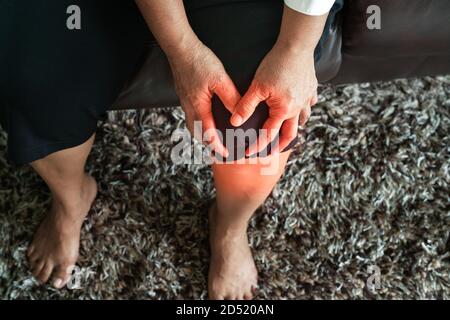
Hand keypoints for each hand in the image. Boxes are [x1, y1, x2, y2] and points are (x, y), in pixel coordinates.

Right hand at [167, 40, 240, 157]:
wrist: (181, 49)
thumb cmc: (199, 62)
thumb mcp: (220, 79)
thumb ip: (230, 98)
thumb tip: (238, 114)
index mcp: (198, 106)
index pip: (207, 133)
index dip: (216, 146)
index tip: (225, 154)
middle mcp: (189, 108)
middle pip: (196, 134)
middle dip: (207, 145)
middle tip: (218, 152)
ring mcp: (184, 102)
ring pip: (192, 126)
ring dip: (201, 135)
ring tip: (211, 140)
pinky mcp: (184, 95)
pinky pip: (190, 116)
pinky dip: (198, 124)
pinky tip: (204, 119)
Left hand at [230, 43, 318, 155]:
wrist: (297, 46)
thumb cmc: (276, 64)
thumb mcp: (257, 87)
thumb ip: (246, 106)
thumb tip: (235, 122)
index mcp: (283, 110)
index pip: (269, 134)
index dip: (257, 145)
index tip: (249, 153)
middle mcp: (297, 108)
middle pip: (290, 134)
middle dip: (280, 145)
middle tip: (271, 152)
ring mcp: (307, 99)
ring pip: (303, 120)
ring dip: (295, 127)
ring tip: (287, 131)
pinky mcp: (312, 88)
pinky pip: (311, 103)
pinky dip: (305, 108)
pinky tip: (301, 107)